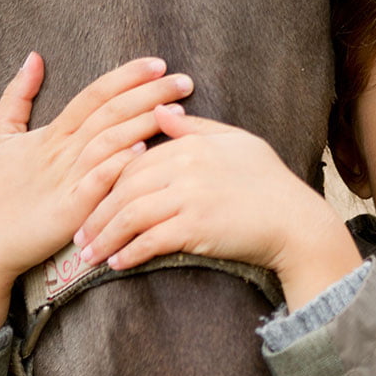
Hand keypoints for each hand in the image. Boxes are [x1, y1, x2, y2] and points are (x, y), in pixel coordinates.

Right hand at [0, 54, 192, 342]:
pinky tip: (142, 150)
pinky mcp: (68, 210)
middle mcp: (61, 151)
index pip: (94, 95)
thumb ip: (17, 95)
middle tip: (184, 80)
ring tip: (177, 112)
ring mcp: (65, 179)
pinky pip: (96, 182)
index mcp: (52, 132)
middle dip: (149, 93)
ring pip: (107, 141)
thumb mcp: (0, 135)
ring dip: (143, 123)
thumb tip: (33, 57)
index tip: (159, 63)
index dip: (126, 77)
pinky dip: (117, 164)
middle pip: (109, 112)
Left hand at [76, 106, 362, 310]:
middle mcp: (187, 166)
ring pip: (130, 215)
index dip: (106, 182)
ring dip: (105, 238)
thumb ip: (195, 128)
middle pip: (124, 188)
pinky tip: (118, 264)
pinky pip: (151, 240)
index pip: (133, 160)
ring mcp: (191, 196)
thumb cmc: (269, 182)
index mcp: (192, 143)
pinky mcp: (197, 227)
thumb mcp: (236, 142)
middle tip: (79, 237)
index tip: (90, 201)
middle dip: (96, 214)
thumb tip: (160, 111)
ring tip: (89, 256)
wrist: (296, 222)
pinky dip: (130, 253)